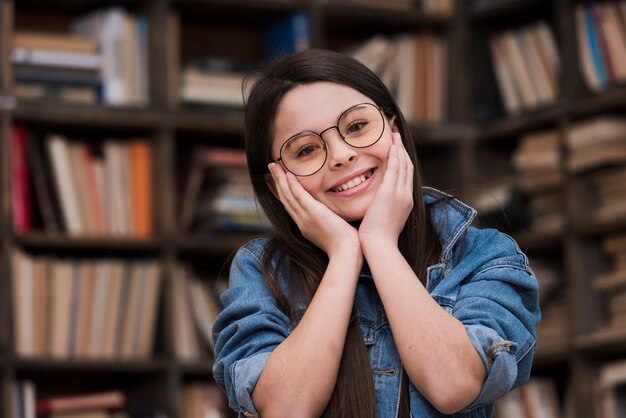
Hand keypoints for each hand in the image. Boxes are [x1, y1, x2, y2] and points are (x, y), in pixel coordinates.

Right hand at [268, 163, 360, 256]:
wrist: (346, 253)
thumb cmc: (344, 245)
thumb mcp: (332, 231)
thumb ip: (328, 221)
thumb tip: (332, 215)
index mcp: (304, 225)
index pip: (290, 205)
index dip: (282, 191)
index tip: (276, 180)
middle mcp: (301, 221)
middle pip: (285, 198)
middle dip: (276, 182)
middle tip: (270, 168)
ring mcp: (305, 217)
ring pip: (288, 195)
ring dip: (280, 179)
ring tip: (273, 165)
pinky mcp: (314, 213)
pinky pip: (299, 196)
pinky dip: (292, 185)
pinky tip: (287, 174)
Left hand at [359, 132, 413, 246]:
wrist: (380, 244)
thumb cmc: (378, 236)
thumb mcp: (385, 218)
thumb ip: (384, 207)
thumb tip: (378, 202)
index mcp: (406, 201)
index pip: (407, 176)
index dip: (403, 161)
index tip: (397, 149)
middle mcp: (407, 195)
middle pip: (408, 167)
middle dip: (403, 150)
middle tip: (397, 136)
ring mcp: (401, 194)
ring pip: (403, 165)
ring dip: (399, 148)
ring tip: (394, 135)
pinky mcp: (391, 193)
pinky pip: (395, 170)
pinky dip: (395, 157)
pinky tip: (391, 147)